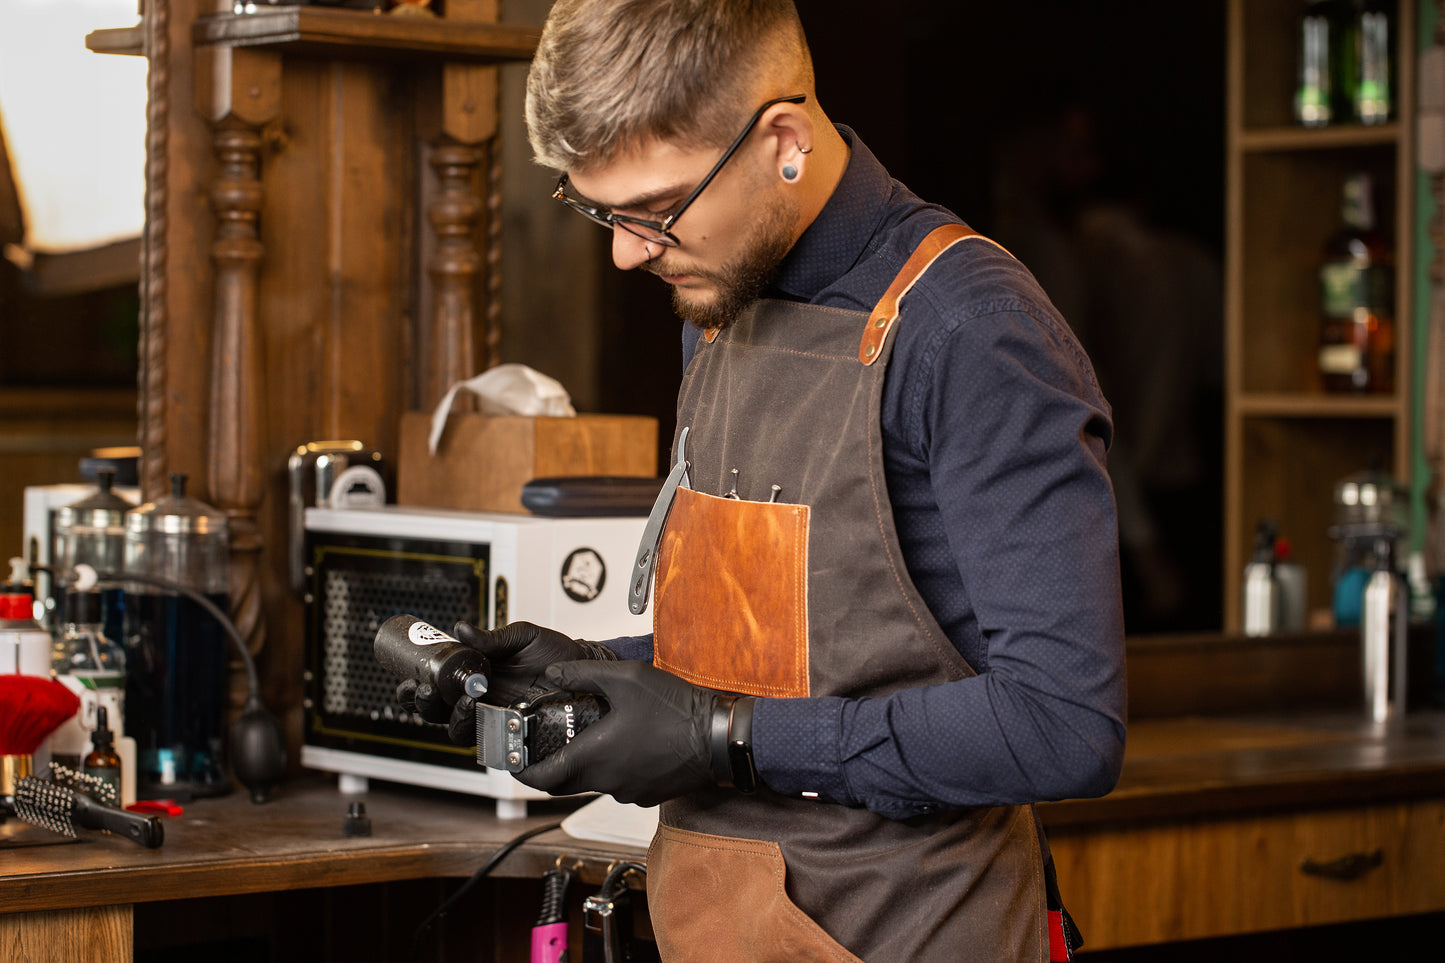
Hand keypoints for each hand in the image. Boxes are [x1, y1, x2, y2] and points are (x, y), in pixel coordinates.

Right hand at [395, 621, 613, 745]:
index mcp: (473, 676)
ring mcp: (494, 720)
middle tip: (425, 690)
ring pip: (456, 730)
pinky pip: (488, 743)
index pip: (435, 688)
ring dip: (449, 717)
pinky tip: (479, 715)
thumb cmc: (555, 653)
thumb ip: (493, 638)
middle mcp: (479, 701)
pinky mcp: (512, 735)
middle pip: (436, 713)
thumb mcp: (523, 637)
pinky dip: (477, 732)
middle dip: (423, 705)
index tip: (409, 680)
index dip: (415, 689)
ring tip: (461, 701)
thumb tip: (460, 629)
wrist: (585, 670)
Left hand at [515, 660, 717, 807]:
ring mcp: (629, 791)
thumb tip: (551, 674)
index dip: (522, 771)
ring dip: (587, 761)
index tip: (513, 760)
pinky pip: (620, 782)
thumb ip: (582, 675)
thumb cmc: (675, 709)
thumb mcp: (624, 679)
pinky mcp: (648, 793)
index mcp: (594, 757)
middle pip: (564, 783)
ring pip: (594, 781)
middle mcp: (607, 782)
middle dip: (550, 765)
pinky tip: (627, 741)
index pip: (542, 778)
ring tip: (593, 732)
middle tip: (544, 745)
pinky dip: (613, 766)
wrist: (718, 738)